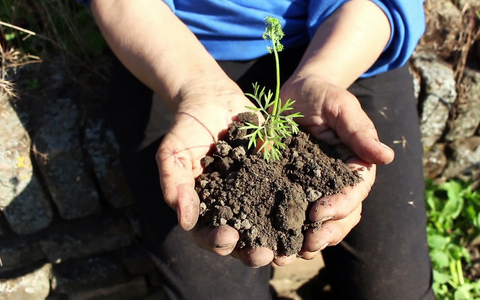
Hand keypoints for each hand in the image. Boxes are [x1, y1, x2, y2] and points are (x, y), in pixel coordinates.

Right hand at [155, 80, 281, 266]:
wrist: (213, 99)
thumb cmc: (187, 128)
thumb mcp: (172, 153)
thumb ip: (173, 184)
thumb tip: (185, 221)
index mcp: (205, 209)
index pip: (208, 235)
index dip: (217, 242)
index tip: (229, 238)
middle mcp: (232, 207)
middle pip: (242, 240)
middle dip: (252, 250)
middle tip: (264, 254)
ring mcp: (255, 194)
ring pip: (268, 226)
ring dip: (278, 240)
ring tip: (290, 247)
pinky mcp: (275, 179)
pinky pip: (288, 198)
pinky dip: (297, 209)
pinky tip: (307, 214)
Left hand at [275, 74, 393, 260]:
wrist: (294, 93)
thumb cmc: (323, 95)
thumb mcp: (341, 106)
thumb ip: (360, 131)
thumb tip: (388, 157)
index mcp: (355, 167)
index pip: (354, 193)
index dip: (339, 206)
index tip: (319, 212)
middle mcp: (338, 183)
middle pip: (341, 217)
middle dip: (325, 233)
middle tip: (306, 245)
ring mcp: (315, 189)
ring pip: (320, 224)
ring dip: (308, 241)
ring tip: (288, 255)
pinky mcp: (291, 189)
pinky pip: (294, 216)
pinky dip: (286, 232)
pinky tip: (272, 244)